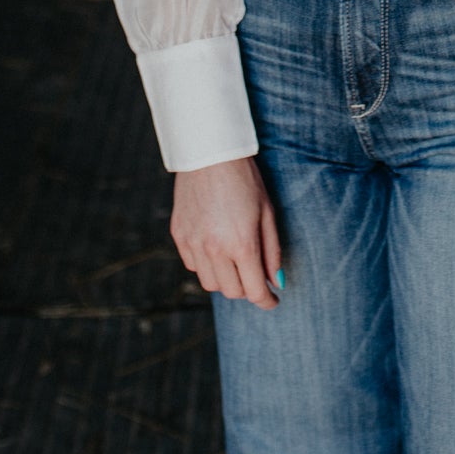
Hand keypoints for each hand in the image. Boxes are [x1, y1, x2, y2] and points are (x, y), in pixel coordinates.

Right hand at [170, 156, 282, 309]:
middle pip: (232, 291)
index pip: (254, 292)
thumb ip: (272, 251)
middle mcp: (214, 249)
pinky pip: (193, 265)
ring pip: (210, 283)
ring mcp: (193, 243)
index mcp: (242, 244)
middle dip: (247, 288)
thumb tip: (276, 282)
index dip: (266, 301)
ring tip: (235, 261)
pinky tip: (215, 248)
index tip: (272, 301)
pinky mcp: (178, 235)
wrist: (210, 152)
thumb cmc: (245, 179)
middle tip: (256, 274)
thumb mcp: (267, 212)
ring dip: (226, 279)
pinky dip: (206, 265)